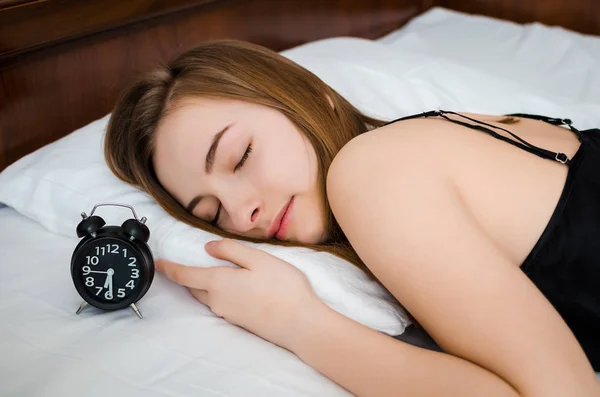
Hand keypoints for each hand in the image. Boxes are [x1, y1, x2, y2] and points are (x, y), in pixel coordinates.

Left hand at [155, 238, 323, 349]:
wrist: (300, 324)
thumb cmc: (282, 287)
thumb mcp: (258, 259)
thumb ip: (231, 251)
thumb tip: (209, 248)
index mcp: (218, 283)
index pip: (185, 276)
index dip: (169, 269)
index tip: (158, 263)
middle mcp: (218, 302)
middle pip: (194, 288)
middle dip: (187, 277)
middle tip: (184, 265)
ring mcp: (229, 314)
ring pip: (208, 296)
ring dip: (205, 285)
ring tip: (214, 272)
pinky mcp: (240, 322)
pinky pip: (222, 304)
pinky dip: (220, 293)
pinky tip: (235, 287)